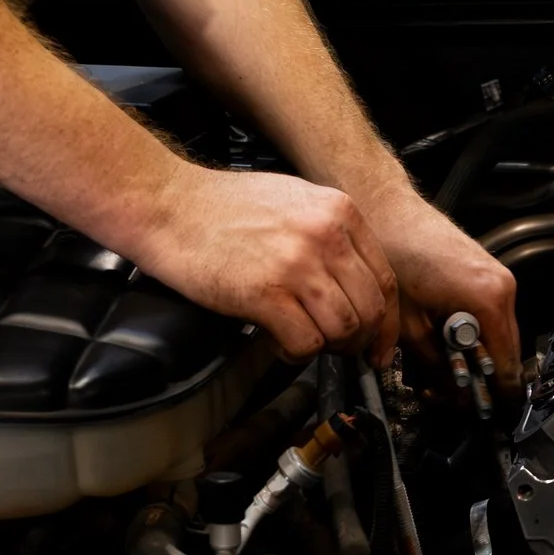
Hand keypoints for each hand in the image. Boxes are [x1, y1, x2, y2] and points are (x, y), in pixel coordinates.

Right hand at [132, 166, 399, 362]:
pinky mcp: (265, 292)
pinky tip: (281, 343)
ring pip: (344, 329)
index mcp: (339, 212)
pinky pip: (306, 341)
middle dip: (360, 341)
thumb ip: (332, 236)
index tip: (380, 343)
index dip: (387, 323)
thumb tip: (357, 284)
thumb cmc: (222, 207)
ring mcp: (297, 264)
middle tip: (342, 351)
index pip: (386, 281)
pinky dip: (297, 353)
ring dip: (328, 348)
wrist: (166, 204)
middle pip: (370, 310)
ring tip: (306, 342)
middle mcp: (326, 235)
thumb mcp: (295, 202)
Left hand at [362, 186, 522, 394]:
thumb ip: (432, 363)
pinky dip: (467, 335)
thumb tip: (445, 390)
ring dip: (470, 357)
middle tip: (443, 392)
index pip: (508, 366)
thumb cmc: (394, 251)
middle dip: (476, 379)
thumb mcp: (407, 322)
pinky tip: (438, 338)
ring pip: (496, 337)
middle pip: (505, 354)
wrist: (385, 207)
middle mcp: (503, 289)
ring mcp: (498, 280)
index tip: (485, 414)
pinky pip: (487, 318)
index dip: (495, 396)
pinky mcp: (487, 274)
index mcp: (489, 301)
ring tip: (433, 364)